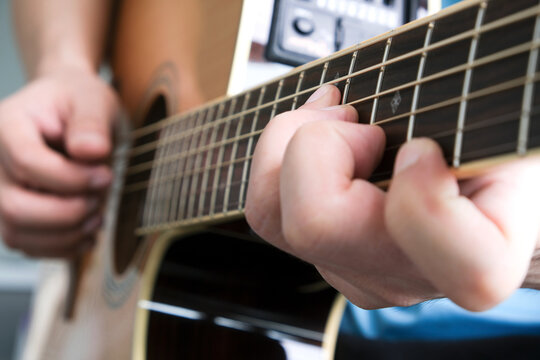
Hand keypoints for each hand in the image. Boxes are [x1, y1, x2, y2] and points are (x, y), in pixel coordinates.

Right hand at [0, 67, 118, 257]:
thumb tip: (90, 152)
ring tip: (97, 215)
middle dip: (68, 211)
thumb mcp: (94, 99)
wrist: (71, 112)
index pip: (26, 161)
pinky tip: (88, 232)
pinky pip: (27, 246)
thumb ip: (91, 122)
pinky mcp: (12, 215)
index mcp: (8, 125)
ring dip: (67, 233)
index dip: (70, 178)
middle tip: (100, 198)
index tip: (106, 176)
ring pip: (16, 233)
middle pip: (14, 206)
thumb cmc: (80, 102)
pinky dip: (62, 247)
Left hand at [245, 85, 539, 310]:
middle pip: (316, 226)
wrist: (463, 175)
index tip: (421, 147)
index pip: (459, 265)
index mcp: (479, 258)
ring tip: (332, 112)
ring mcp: (355, 272)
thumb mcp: (495, 123)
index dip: (425, 197)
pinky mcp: (322, 257)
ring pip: (271, 214)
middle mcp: (408, 277)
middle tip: (356, 116)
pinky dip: (277, 152)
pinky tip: (317, 125)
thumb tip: (404, 144)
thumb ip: (472, 135)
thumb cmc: (480, 144)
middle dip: (321, 143)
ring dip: (288, 141)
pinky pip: (269, 210)